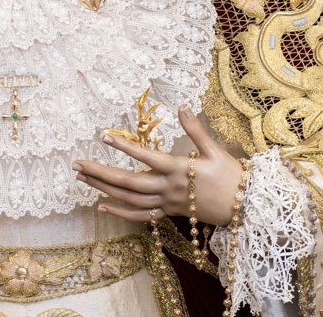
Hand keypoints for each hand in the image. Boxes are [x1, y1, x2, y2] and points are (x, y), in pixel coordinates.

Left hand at [74, 105, 244, 226]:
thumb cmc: (232, 176)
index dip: (124, 147)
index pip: (146, 157)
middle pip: (128, 182)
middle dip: (100, 172)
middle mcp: (169, 187)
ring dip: (104, 189)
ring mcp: (166, 203)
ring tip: (82, 178)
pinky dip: (120, 212)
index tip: (103, 136)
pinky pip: (140, 216)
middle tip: (77, 164)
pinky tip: (101, 206)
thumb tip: (182, 106)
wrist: (245, 207)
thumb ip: (196, 129)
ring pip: (130, 199)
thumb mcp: (216, 150)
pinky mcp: (168, 213)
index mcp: (179, 169)